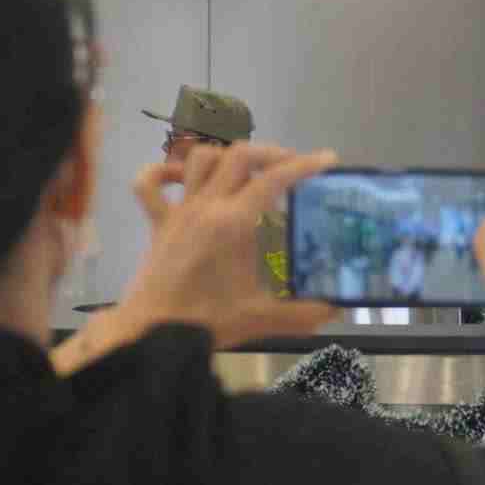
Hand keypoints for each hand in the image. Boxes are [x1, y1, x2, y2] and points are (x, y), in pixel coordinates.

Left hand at [100, 142, 338, 353]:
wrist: (153, 332)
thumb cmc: (207, 321)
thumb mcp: (261, 317)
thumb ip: (302, 314)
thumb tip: (335, 311)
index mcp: (233, 223)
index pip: (273, 180)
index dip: (303, 165)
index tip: (326, 160)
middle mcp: (206, 206)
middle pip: (239, 156)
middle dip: (270, 153)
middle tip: (291, 165)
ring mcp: (179, 211)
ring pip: (199, 159)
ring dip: (226, 156)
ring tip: (246, 169)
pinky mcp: (158, 222)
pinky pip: (149, 184)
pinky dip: (164, 172)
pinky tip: (183, 177)